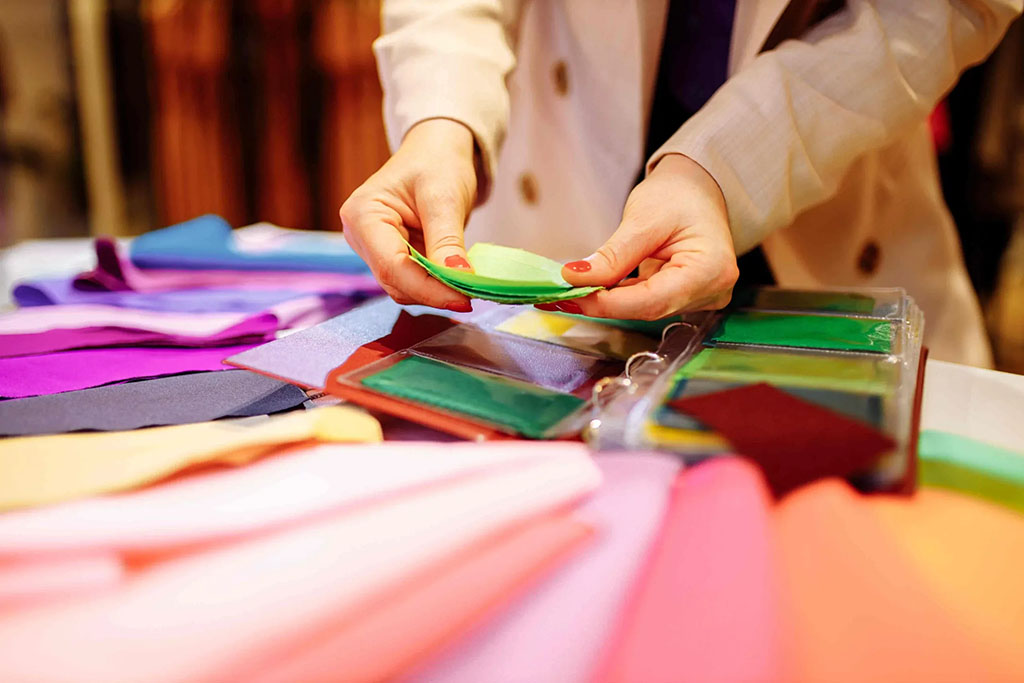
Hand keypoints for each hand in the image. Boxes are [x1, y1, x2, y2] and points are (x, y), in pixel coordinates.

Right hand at [340, 118, 477, 311]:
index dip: (428, 289)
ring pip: (405, 287)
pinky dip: (437, 285)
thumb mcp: (444, 197)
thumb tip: (460, 280)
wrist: (437, 151)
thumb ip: (447, 241)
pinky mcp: (393, 257)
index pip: (392, 266)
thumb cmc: (437, 162)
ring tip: (469, 285)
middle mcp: (361, 237)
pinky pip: (414, 281)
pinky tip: (459, 280)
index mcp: (362, 216)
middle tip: (473, 295)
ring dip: (437, 291)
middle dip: (434, 292)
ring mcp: (375, 250)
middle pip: (396, 282)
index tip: (464, 300)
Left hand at [555, 154, 738, 319]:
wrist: (699, 187)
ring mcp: (699, 297)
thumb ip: (613, 255)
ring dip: (606, 300)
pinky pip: (645, 301)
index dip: (608, 303)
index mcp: (711, 270)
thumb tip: (576, 277)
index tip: (572, 294)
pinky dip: (617, 295)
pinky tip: (591, 288)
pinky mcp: (683, 296)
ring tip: (569, 289)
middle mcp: (710, 291)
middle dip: (602, 302)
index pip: (652, 301)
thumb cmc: (681, 194)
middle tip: (560, 294)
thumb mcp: (644, 218)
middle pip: (647, 308)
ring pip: (643, 307)